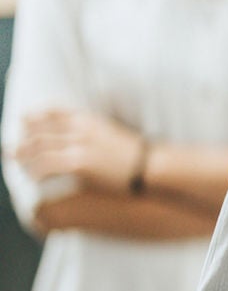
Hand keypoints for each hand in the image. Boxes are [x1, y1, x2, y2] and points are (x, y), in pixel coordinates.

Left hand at [13, 109, 143, 190]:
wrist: (150, 167)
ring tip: (17, 164)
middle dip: (23, 140)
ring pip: (39, 149)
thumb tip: (80, 140)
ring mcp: (79, 146)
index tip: (24, 123)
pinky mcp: (79, 164)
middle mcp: (80, 129)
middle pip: (40, 131)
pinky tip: (33, 178)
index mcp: (89, 119)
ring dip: (24, 157)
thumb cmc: (136, 155)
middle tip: (10, 149)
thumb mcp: (113, 133)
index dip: (33, 117)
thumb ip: (93, 132)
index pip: (52, 112)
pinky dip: (36, 172)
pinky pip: (46, 166)